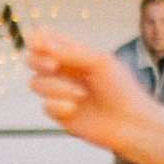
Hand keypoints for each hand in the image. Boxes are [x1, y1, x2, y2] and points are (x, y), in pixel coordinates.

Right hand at [27, 31, 163, 163]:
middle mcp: (65, 72)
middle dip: (38, 61)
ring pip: (35, 83)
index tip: (38, 43)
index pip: (47, 41)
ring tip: (81, 95)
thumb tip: (40, 41)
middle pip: (32, 60)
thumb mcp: (99, 62)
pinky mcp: (59, 114)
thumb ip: (69, 51)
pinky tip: (75, 110)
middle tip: (53, 66)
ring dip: (57, 88)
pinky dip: (59, 107)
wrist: (130, 123)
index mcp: (76, 55)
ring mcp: (60, 93)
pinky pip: (45, 106)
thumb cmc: (121, 88)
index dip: (38, 40)